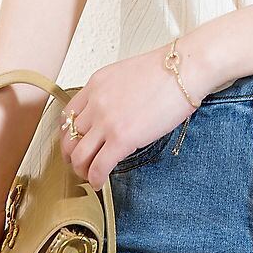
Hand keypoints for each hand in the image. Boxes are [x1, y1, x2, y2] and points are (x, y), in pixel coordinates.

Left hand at [57, 38, 215, 188]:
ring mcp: (107, 121)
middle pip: (69, 137)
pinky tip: (100, 182)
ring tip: (90, 175)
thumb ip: (114, 94)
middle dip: (71, 155)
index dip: (68, 133)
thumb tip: (117, 113)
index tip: (74, 142)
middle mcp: (96, 103)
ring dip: (81, 170)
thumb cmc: (168, 71)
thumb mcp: (128, 75)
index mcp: (96, 84)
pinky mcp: (121, 139)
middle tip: (78, 163)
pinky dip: (95, 178)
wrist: (184, 70)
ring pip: (78, 155)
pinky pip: (98, 166)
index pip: (69, 114)